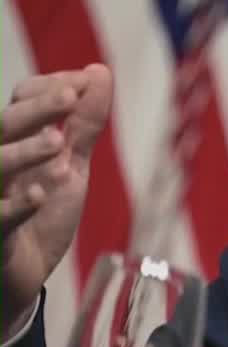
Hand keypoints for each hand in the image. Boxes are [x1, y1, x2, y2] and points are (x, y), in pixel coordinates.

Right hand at [0, 65, 112, 333]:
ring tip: (59, 144)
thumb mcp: (70, 164)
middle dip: (38, 109)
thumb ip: (84, 123)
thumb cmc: (41, 214)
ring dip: (26, 152)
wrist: (23, 275)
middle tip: (70, 96)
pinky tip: (41, 195)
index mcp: (14, 142)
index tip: (83, 82)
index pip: (20, 101)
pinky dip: (17, 205)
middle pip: (4, 126)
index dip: (48, 89)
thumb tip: (100, 71)